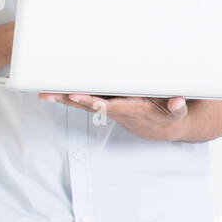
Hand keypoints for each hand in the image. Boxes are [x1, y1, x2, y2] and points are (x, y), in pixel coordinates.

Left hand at [38, 93, 187, 140]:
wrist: (164, 128)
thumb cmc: (170, 115)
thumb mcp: (177, 112)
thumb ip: (177, 106)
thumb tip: (177, 102)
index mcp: (132, 109)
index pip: (110, 106)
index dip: (95, 102)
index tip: (80, 97)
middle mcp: (117, 110)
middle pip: (90, 105)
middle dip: (71, 100)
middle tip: (51, 94)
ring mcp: (110, 109)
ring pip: (84, 104)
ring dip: (64, 100)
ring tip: (44, 94)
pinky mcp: (108, 106)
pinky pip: (86, 102)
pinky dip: (70, 97)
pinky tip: (55, 93)